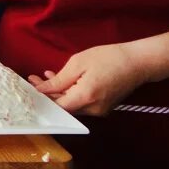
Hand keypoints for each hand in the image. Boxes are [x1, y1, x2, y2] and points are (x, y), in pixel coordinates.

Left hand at [30, 44, 148, 115]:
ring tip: (48, 76)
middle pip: (64, 107)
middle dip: (48, 93)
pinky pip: (82, 103)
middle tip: (35, 78)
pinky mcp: (104, 107)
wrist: (138, 62)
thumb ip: (59, 80)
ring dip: (59, 92)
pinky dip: (71, 93)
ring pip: (72, 105)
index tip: (30, 85)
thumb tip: (42, 90)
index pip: (57, 106)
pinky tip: (64, 80)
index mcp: (85, 97)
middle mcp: (93, 109)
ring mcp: (100, 110)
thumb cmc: (109, 58)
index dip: (42, 97)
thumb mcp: (79, 63)